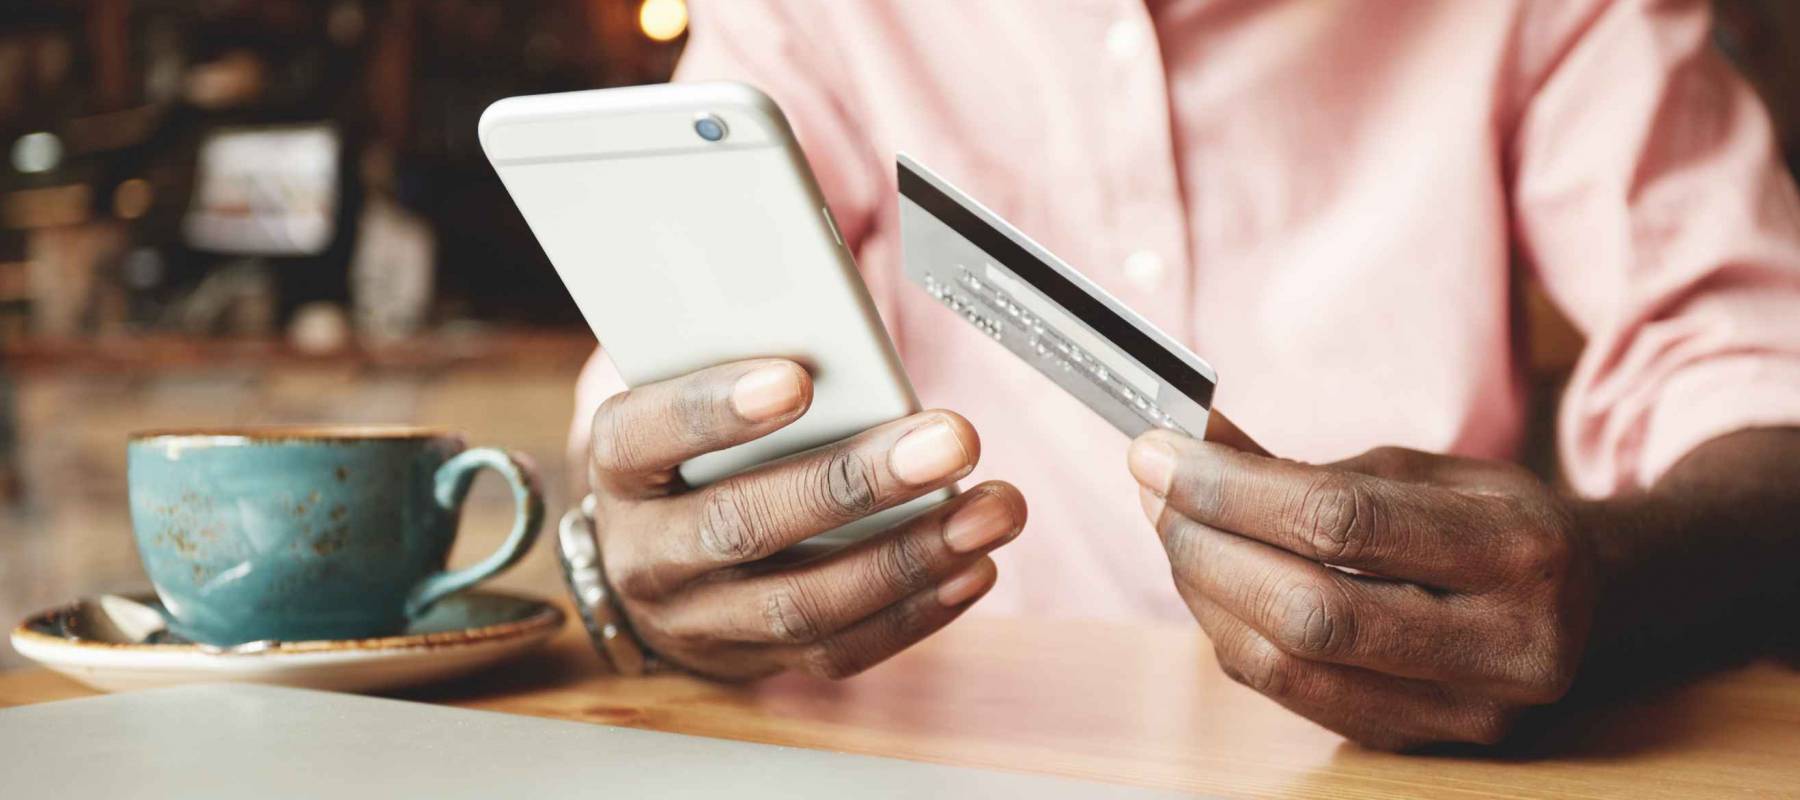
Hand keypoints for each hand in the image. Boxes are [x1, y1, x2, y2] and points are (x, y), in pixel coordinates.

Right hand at [588, 358, 1025, 680]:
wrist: (652, 561)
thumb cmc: (690, 453)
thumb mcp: (688, 394)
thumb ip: (748, 361)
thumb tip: (852, 321)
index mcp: (622, 466)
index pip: (649, 434)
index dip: (716, 409)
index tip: (794, 379)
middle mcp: (648, 552)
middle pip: (743, 524)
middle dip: (855, 482)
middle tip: (949, 440)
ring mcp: (702, 619)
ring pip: (802, 602)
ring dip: (910, 555)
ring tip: (991, 510)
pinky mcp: (761, 661)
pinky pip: (841, 650)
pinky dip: (917, 611)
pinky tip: (972, 566)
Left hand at [1128, 431, 1595, 749]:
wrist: (1591, 603)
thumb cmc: (1493, 519)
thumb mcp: (1421, 469)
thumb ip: (1303, 465)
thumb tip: (1186, 440)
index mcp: (1522, 550)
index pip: (1344, 521)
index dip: (1233, 488)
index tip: (1159, 449)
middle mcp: (1507, 645)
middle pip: (1309, 610)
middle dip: (1206, 544)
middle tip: (1153, 488)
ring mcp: (1467, 711)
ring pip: (1288, 665)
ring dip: (1204, 591)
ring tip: (1172, 526)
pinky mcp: (1421, 744)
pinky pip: (1292, 694)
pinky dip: (1232, 632)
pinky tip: (1209, 580)